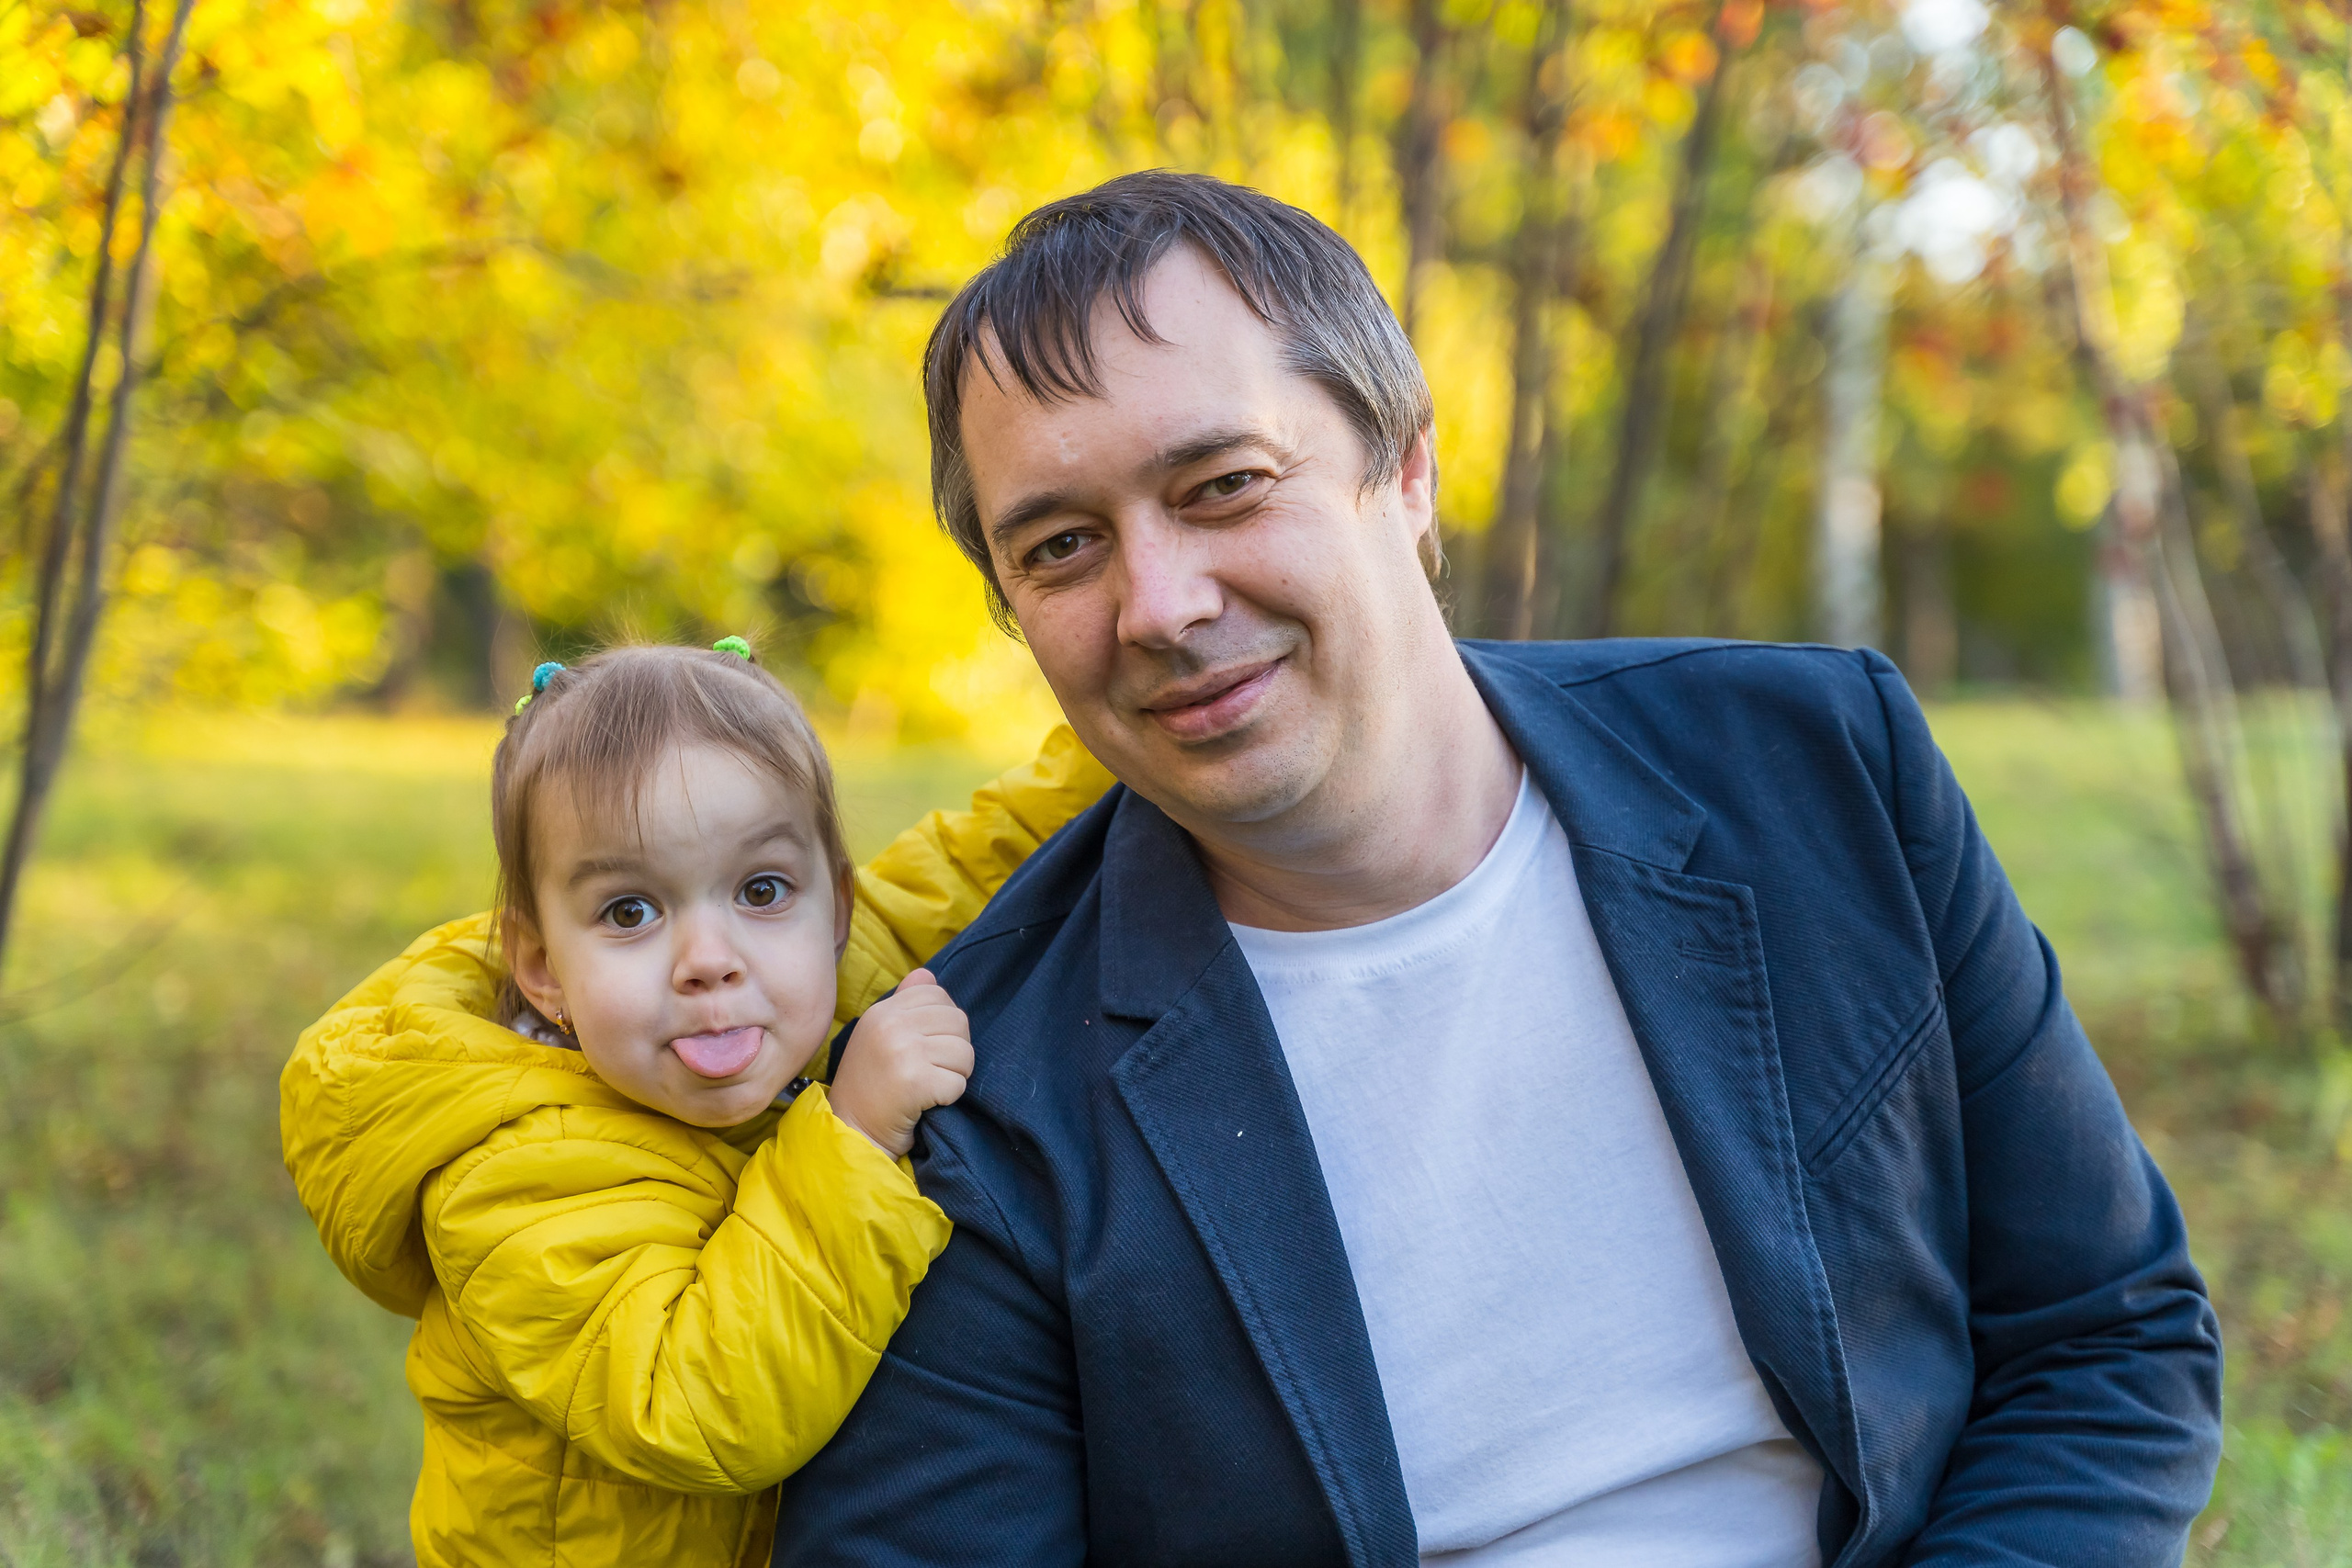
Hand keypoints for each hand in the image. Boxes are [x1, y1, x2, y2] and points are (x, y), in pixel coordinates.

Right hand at [826, 969, 973, 1158]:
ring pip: (964, 1053)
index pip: (938, 994)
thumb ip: (905, 1003)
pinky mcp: (915, 1081)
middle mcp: (891, 1025)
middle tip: (933, 1069)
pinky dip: (949, 1097)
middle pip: (958, 1021)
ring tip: (930, 1086)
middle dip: (955, 1049)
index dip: (944, 1022)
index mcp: (883, 1011)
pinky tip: (927, 1103)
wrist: (851, 1130)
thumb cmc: (870, 1086)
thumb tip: (928, 974)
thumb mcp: (878, 1035)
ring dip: (955, 1075)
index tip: (930, 1045)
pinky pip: (958, 1083)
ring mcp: (903, 1051)